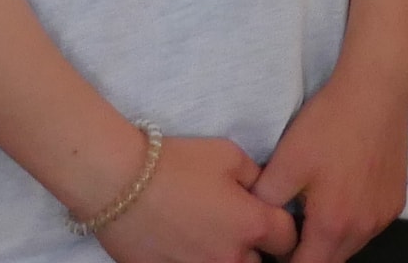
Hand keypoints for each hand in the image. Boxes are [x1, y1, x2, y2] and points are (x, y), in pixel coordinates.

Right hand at [90, 136, 283, 262]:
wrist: (118, 183)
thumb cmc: (175, 164)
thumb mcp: (228, 155)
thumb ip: (257, 177)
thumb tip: (263, 191)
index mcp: (252, 224)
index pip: (289, 238)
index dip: (283, 227)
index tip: (273, 219)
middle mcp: (232, 257)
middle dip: (258, 250)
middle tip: (242, 231)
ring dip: (230, 258)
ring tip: (214, 239)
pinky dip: (197, 261)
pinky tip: (189, 247)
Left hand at [249, 67, 407, 262]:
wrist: (376, 91)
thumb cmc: (328, 126)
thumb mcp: (285, 163)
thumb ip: (265, 203)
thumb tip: (257, 225)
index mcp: (333, 225)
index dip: (284, 260)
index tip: (271, 245)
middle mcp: (364, 229)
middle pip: (330, 261)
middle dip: (307, 254)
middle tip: (287, 228)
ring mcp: (384, 216)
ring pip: (350, 246)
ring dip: (329, 240)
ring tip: (311, 210)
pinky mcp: (396, 202)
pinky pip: (367, 227)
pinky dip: (350, 223)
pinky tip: (339, 194)